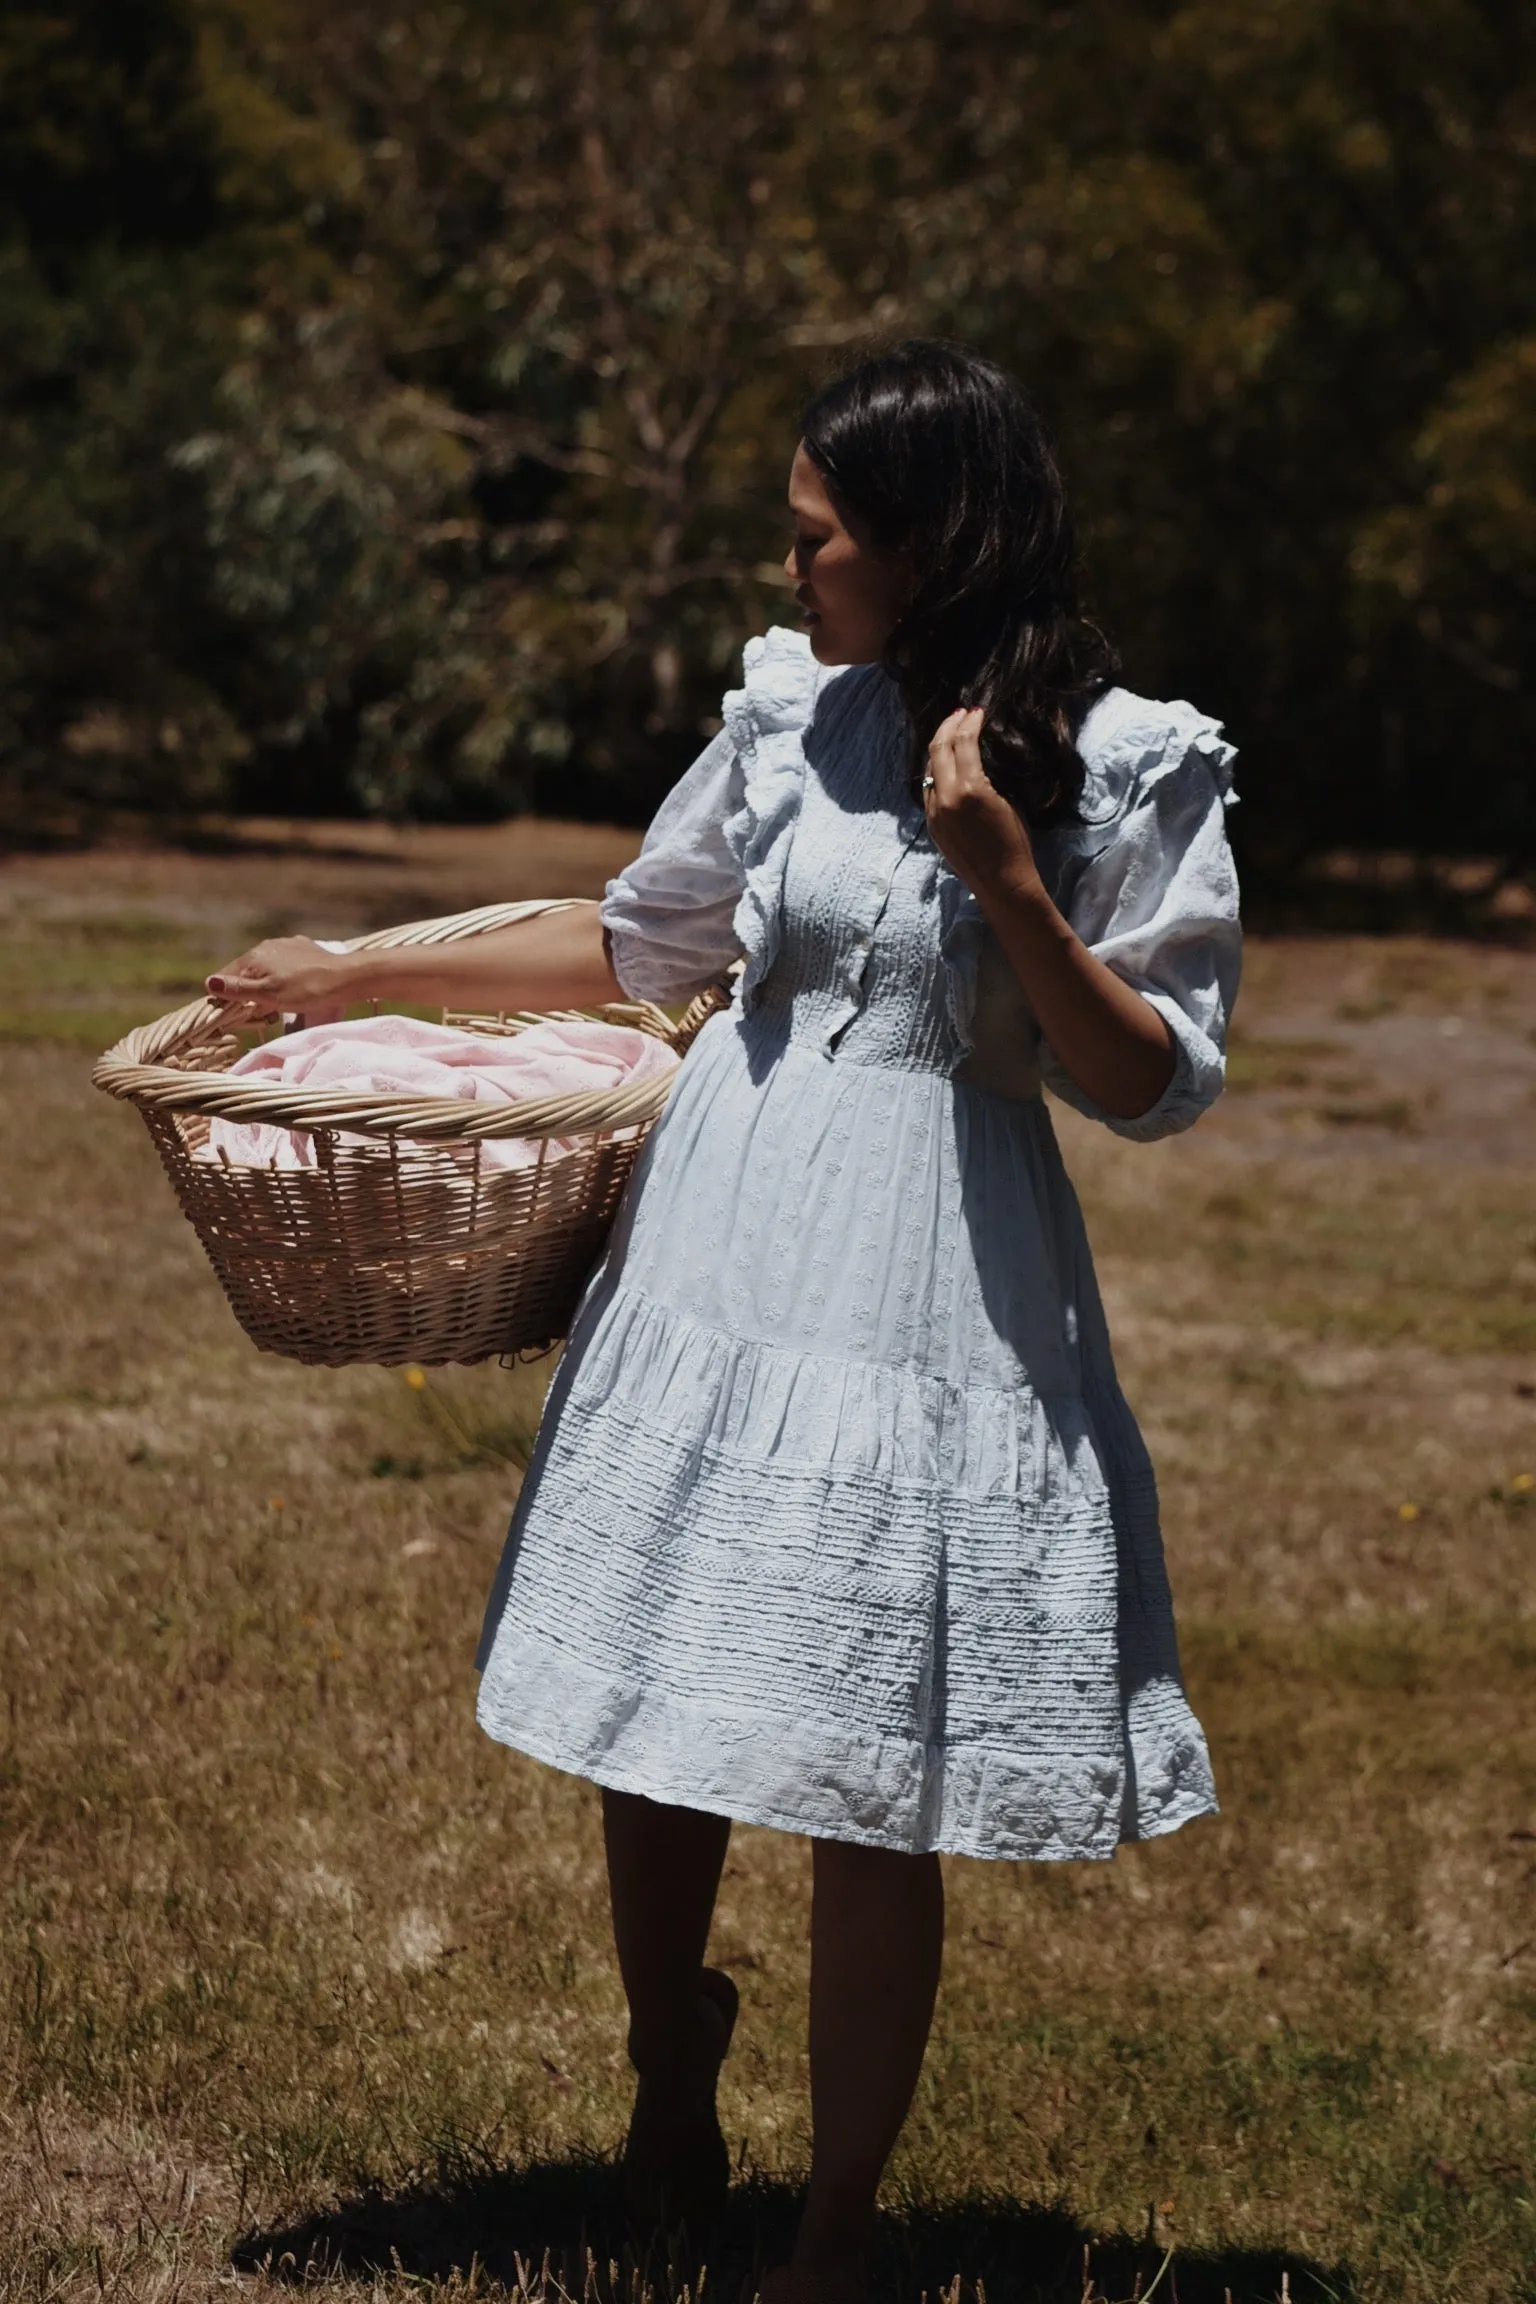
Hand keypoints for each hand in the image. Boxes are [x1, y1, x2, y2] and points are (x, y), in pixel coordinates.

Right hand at [205, 935, 353, 1023]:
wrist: (345, 978)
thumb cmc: (306, 990)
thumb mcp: (269, 995)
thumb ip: (238, 990)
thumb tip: (209, 983)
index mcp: (254, 955)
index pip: (227, 976)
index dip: (227, 996)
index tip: (236, 1014)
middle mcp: (267, 945)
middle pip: (246, 972)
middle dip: (249, 992)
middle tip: (264, 1014)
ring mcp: (286, 944)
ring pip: (266, 968)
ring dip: (266, 986)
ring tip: (280, 1003)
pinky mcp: (302, 948)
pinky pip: (283, 964)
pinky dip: (283, 977)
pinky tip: (295, 988)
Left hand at [923, 708, 1039, 897]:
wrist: (1001, 882)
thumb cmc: (1015, 842)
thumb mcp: (1007, 800)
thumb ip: (986, 776)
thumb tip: (977, 756)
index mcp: (969, 789)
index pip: (963, 742)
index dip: (970, 722)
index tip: (977, 712)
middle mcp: (946, 797)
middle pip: (938, 748)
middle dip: (949, 726)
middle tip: (960, 714)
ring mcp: (934, 812)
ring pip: (929, 768)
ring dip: (940, 746)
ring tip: (951, 734)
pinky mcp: (931, 824)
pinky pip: (928, 789)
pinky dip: (937, 770)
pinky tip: (946, 764)